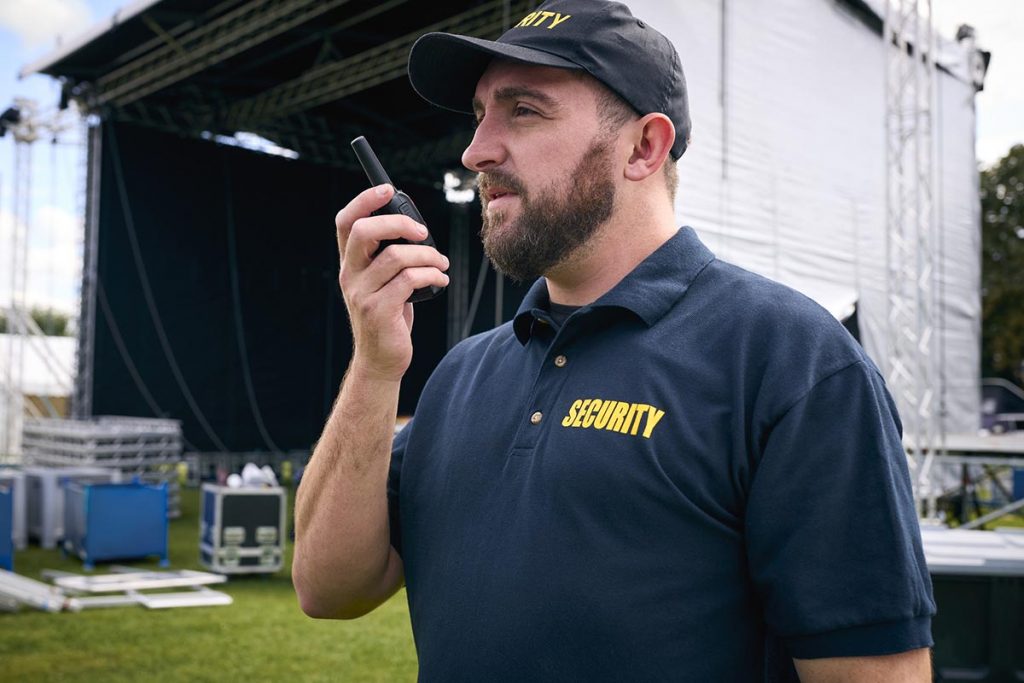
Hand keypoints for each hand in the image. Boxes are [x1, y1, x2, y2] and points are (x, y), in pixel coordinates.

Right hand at [335, 184, 448, 381]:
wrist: (382, 360)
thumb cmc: (389, 316)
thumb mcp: (384, 281)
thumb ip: (390, 255)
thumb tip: (415, 226)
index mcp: (349, 263)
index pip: (345, 221)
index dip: (363, 200)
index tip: (388, 189)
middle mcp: (349, 275)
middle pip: (363, 231)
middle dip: (399, 223)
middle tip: (423, 232)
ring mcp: (361, 294)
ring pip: (396, 256)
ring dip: (428, 256)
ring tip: (441, 265)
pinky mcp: (379, 311)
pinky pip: (409, 280)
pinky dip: (432, 275)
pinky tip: (441, 281)